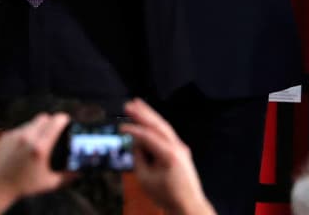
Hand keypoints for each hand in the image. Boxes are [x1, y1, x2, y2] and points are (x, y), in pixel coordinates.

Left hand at [0, 112, 72, 214]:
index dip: (63, 119)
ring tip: (42, 139)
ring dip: (38, 127)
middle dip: (51, 121)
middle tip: (56, 130)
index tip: (67, 120)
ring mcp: (14, 135)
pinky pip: (19, 129)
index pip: (55, 122)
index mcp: (39, 147)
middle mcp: (26, 137)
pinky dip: (26, 133)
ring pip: (30, 122)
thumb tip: (79, 172)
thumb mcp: (49, 183)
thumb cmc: (23, 186)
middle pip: (43, 117)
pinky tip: (27, 145)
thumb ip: (67, 176)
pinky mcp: (5, 136)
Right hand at [122, 99, 213, 214]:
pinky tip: (149, 119)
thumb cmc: (166, 194)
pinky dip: (156, 124)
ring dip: (150, 115)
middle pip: (158, 125)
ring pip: (164, 126)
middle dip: (143, 113)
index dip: (133, 130)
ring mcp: (181, 147)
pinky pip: (167, 133)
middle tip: (129, 104)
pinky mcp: (181, 150)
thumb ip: (138, 157)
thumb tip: (136, 143)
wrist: (189, 205)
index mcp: (168, 154)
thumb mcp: (145, 178)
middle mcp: (177, 147)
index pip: (147, 135)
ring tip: (138, 104)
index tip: (120, 127)